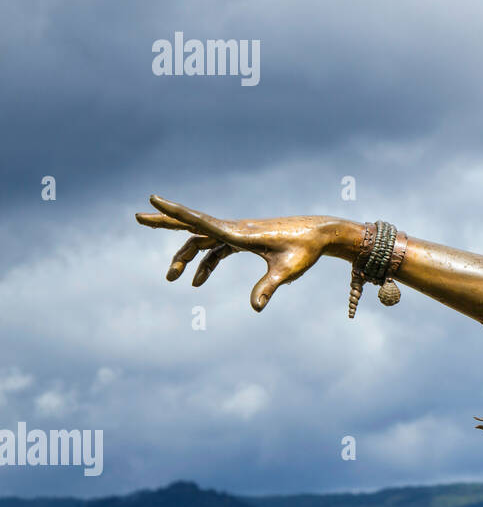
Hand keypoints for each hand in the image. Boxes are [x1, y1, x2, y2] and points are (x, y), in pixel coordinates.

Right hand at [135, 195, 346, 310]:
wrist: (321, 234)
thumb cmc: (305, 250)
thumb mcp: (288, 270)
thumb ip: (268, 287)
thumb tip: (256, 307)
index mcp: (239, 232)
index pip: (200, 221)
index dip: (174, 212)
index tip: (152, 199)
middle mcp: (235, 229)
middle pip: (192, 225)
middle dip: (165, 222)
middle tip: (136, 216)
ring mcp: (239, 233)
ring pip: (202, 240)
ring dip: (186, 257)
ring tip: (172, 279)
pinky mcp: (245, 239)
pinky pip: (217, 248)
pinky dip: (206, 262)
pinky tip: (198, 282)